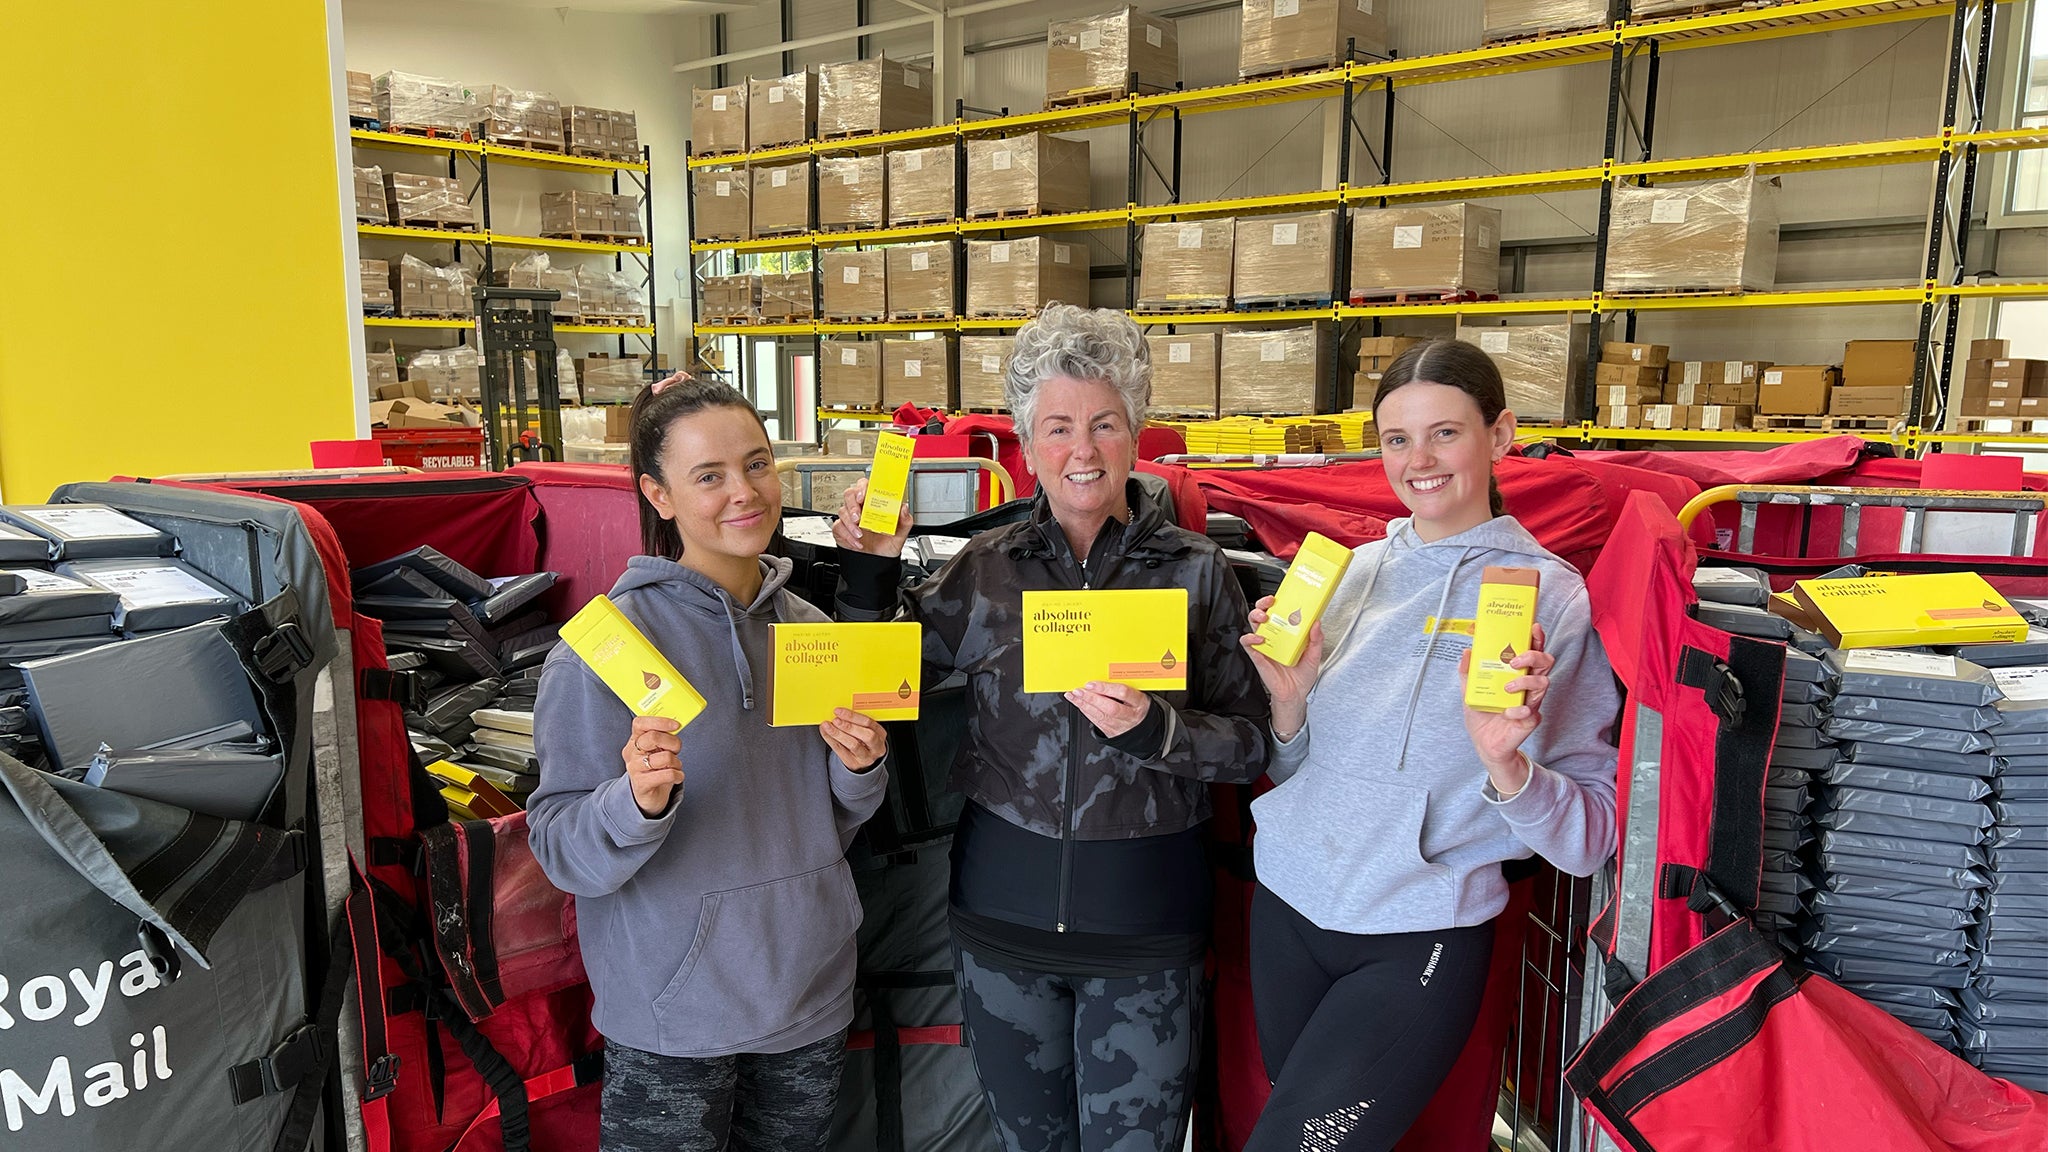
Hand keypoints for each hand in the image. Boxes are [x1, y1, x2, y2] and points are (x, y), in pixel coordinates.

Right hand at [622, 715, 684, 817]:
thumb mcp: (657, 750)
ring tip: (674, 767)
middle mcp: (632, 753)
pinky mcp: (641, 784)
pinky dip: (678, 775)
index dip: (660, 721)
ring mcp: (635, 768)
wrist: (648, 796)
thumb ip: (663, 737)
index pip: (640, 723)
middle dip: (673, 742)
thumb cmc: (656, 769)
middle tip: (676, 750)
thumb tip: (676, 726)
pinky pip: (668, 774)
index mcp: (635, 740)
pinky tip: (677, 777)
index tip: (675, 725)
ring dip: (676, 762)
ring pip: (665, 757)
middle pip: (653, 737)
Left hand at [820, 708, 887, 771]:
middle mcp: (876, 746)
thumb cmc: (863, 741)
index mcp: (880, 734)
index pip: (869, 723)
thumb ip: (855, 722)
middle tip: (836, 720)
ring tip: (828, 726)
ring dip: (838, 734)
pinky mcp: (854, 763)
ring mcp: (866, 757)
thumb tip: (839, 712)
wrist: (863, 760)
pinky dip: (831, 740)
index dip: (853, 716)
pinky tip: (826, 733)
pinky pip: (841, 751)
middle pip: (866, 735)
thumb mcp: (865, 730)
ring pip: (853, 745)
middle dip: (849, 726)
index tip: (839, 711)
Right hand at [832, 477, 914, 557]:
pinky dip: (848, 536)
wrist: (879, 561)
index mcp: (874, 504)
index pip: (865, 486)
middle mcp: (861, 508)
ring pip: (842, 511)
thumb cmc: (887, 544)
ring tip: (860, 533)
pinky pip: (839, 527)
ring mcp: (850, 518)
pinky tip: (857, 542)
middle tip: (859, 516)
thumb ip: (905, 520)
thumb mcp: (900, 533)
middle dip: (853, 504)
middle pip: (849, 494)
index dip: (862, 487)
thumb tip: (904, 508)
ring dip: (850, 523)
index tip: (864, 495)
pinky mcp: (842, 529)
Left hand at [1067, 681, 1152, 738]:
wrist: (1145, 730)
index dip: (1106, 688)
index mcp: (1139, 702)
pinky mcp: (1112, 733)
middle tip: (1078, 691)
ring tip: (1073, 695)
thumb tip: (1103, 675)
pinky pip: (1096, 721)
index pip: (1123, 693)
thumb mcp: (1139, 693)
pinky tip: (1079, 704)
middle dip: (1091, 698)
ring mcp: (1121, 726)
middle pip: (1110, 707)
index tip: (1091, 683)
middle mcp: (1130, 715)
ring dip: (1084, 704)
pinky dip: (1086, 711)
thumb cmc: (1139, 706)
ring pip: (1100, 716)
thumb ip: (1123, 686)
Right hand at [1240, 594, 1324, 703]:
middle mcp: (1275, 636)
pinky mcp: (1258, 656)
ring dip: (1256, 617)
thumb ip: (1316, 639)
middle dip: (1263, 604)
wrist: (1296, 694)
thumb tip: (1316, 623)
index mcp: (1287, 633)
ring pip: (1253, 625)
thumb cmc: (1303, 675)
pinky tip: (1260, 638)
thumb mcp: (1315, 655)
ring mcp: (1265, 645)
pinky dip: (1251, 638)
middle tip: (1270, 602)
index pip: (1279, 612)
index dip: (1278, 602)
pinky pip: (1248, 644)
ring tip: (1264, 617)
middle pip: (1263, 614)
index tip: (1283, 595)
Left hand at [1458, 622, 1554, 793]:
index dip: (1536, 639)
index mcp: (1517, 674)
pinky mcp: (1530, 720)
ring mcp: (1531, 702)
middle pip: (1545, 663)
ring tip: (1507, 687)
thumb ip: (1467, 672)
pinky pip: (1531, 711)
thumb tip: (1467, 651)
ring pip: (1544, 683)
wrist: (1483, 744)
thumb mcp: (1469, 690)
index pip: (1532, 652)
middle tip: (1515, 660)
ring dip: (1525, 681)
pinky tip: (1508, 713)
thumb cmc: (1482, 715)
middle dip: (1534, 655)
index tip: (1533, 628)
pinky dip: (1519, 710)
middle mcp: (1528, 685)